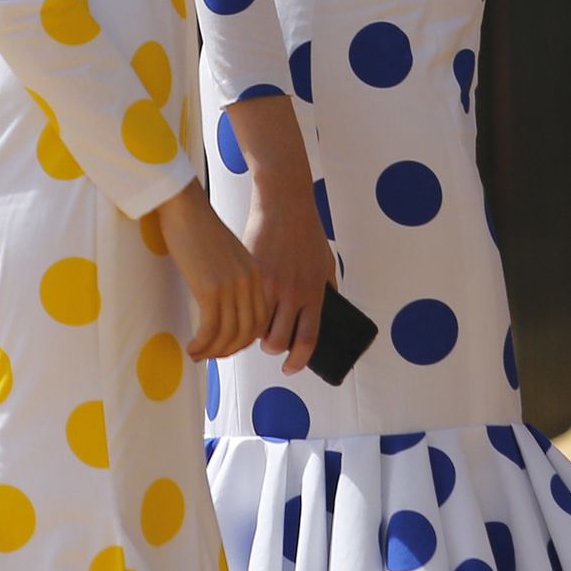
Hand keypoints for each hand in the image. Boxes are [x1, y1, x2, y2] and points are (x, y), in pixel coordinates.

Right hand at [155, 180, 270, 359]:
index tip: (224, 345)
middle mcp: (249, 283)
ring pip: (228, 336)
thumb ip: (235, 280)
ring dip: (212, 352)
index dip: (242, 340)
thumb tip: (227, 309)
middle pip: (247, 334)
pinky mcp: (210, 289)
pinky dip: (201, 345)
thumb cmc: (200, 229)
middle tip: (209, 354)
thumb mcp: (229, 256)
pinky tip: (191, 347)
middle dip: (228, 351)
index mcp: (256, 274)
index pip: (258, 321)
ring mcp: (231, 287)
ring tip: (197, 353)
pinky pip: (209, 330)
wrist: (186, 207)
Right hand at [245, 183, 336, 375]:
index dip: (298, 360)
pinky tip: (243, 310)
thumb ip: (326, 287)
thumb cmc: (307, 230)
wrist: (284, 202)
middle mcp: (293, 292)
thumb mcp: (325, 261)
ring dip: (255, 334)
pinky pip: (246, 304)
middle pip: (279, 340)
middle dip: (273, 349)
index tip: (291, 368)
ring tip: (254, 328)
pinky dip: (245, 313)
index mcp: (314, 292)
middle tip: (269, 343)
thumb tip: (327, 309)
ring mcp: (271, 284)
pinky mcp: (252, 273)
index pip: (308, 339)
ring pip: (258, 327)